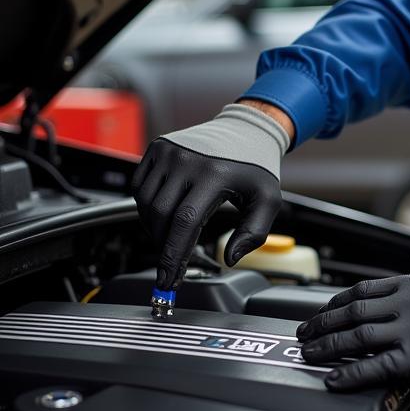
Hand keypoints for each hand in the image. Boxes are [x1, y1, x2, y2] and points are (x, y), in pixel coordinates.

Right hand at [131, 103, 289, 290]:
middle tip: (173, 262)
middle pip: (162, 217)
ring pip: (146, 204)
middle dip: (165, 246)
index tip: (168, 280)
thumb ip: (254, 233)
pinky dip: (147, 207)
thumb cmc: (256, 167)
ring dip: (154, 228)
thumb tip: (230, 258)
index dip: (173, 256)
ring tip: (173, 236)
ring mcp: (169, 152)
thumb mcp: (268, 199)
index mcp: (214, 174)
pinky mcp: (157, 148)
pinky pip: (139, 187)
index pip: (185, 222)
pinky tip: (164, 214)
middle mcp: (187, 160)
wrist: (247, 130)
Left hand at [296, 275, 409, 392]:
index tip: (322, 312)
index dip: (334, 303)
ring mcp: (408, 332)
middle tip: (305, 333)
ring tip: (310, 354)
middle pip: (351, 312)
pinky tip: (334, 379)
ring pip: (355, 337)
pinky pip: (372, 367)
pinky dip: (348, 374)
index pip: (359, 290)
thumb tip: (378, 307)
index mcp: (409, 285)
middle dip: (322, 323)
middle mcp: (405, 305)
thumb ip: (407, 298)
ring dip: (327, 346)